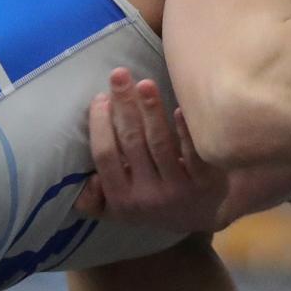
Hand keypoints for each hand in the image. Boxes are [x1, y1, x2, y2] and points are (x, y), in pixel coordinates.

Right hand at [75, 67, 229, 231]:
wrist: (204, 215)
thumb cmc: (154, 202)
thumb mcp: (119, 210)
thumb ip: (95, 200)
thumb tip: (85, 180)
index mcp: (122, 200)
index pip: (105, 156)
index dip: (100, 125)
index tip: (100, 97)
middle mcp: (148, 196)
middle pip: (132, 142)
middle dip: (124, 105)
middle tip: (119, 75)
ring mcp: (178, 189)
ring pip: (160, 143)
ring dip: (151, 110)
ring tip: (144, 83)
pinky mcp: (205, 182)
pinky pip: (194, 153)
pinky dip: (185, 130)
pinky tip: (180, 108)